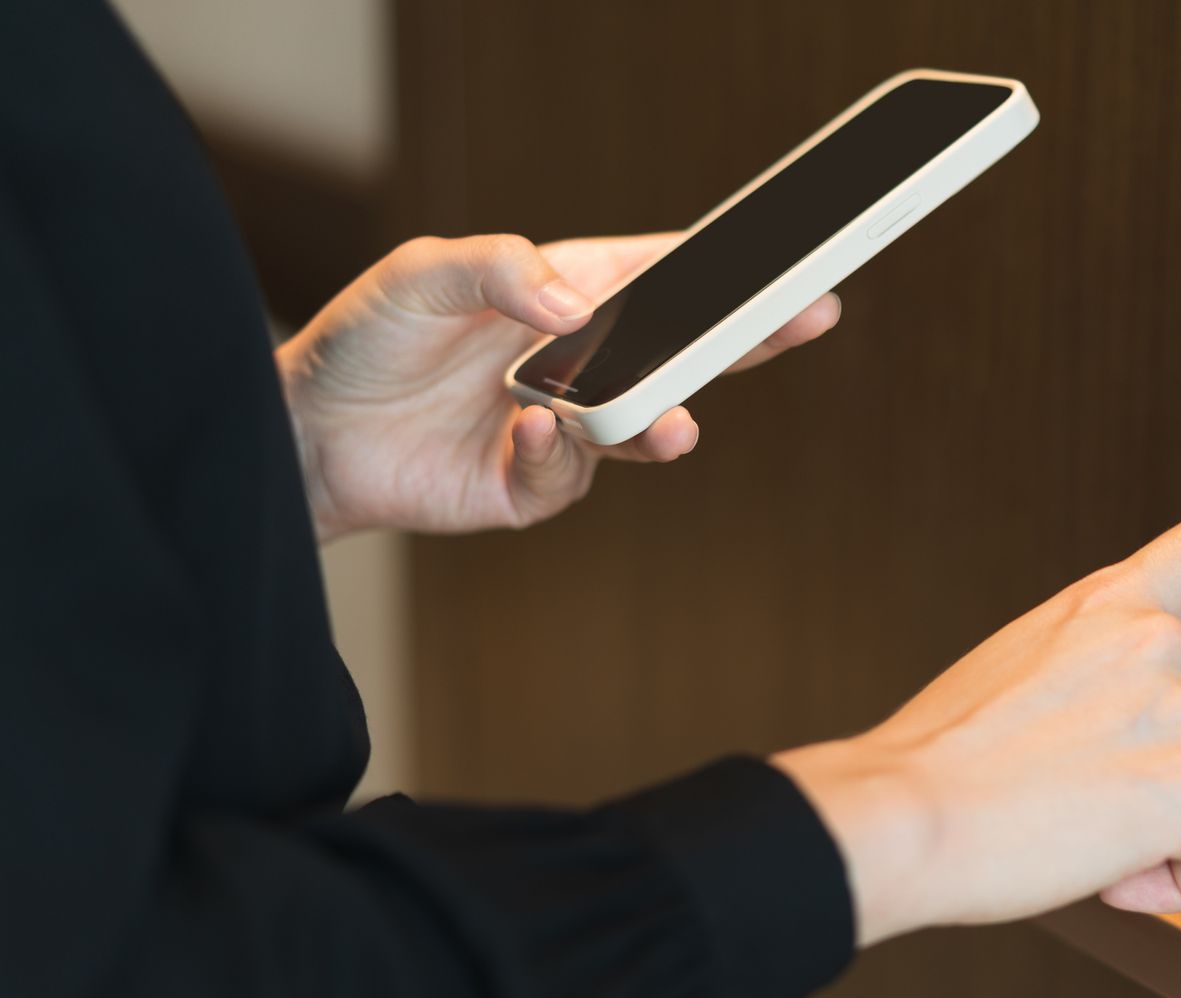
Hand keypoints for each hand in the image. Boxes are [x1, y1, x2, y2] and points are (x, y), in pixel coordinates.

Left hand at [277, 233, 841, 539]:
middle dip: (747, 336)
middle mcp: (579, 361)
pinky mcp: (537, 484)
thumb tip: (572, 306)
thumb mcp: (420, 275)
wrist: (306, 437)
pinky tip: (533, 429)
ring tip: (671, 425)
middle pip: (684, 350)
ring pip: (642, 424)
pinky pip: (570, 472)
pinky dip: (560, 452)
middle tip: (807, 318)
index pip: (662, 275)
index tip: (786, 262)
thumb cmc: (364, 340)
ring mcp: (565, 426)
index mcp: (565, 293)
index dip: (725, 269)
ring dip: (661, 423)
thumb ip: (498, 270)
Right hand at [774, 406, 1180, 945]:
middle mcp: (1155, 638)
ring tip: (1096, 839)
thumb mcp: (1022, 678)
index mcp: (1109, 605)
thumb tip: (1151, 759)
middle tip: (1117, 809)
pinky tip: (1115, 872)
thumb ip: (1106, 683)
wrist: (901, 816)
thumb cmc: (944, 768)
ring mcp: (1177, 702)